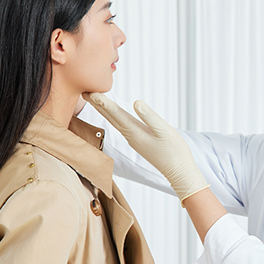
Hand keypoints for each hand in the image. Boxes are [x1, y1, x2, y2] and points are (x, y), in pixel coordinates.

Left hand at [83, 93, 207, 199]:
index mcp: (134, 132)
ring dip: (105, 110)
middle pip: (111, 117)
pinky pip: (123, 125)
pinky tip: (115, 114)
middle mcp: (131, 136)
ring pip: (116, 121)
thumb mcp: (164, 131)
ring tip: (96, 100)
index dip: (103, 102)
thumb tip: (136, 102)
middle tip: (84, 92)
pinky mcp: (140, 141)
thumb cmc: (174, 151)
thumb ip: (149, 117)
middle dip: (98, 104)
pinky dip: (115, 117)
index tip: (90, 92)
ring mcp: (134, 139)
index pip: (115, 114)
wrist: (179, 171)